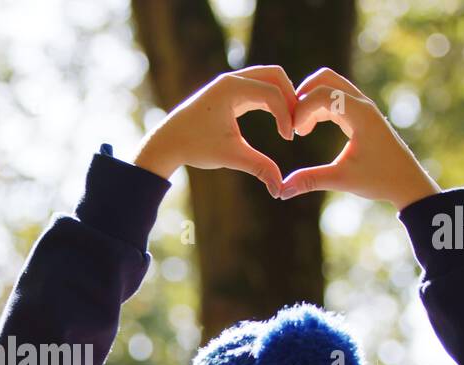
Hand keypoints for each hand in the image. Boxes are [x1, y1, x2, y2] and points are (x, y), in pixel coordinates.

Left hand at [132, 66, 296, 196]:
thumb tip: (280, 190)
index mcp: (231, 88)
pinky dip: (271, 99)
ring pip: (268, 78)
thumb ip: (259, 168)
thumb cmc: (195, 147)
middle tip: (296, 124)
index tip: (289, 139)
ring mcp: (230, 82)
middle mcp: (231, 79)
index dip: (286, 116)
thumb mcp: (230, 156)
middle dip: (290, 97)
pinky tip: (277, 120)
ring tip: (288, 124)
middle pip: (275, 76)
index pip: (272, 94)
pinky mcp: (229, 90)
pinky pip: (258, 87)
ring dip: (282, 97)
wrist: (167, 142)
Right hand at [277, 68, 439, 209]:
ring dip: (310, 101)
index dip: (301, 109)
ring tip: (300, 129)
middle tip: (292, 122)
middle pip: (325, 79)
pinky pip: (335, 99)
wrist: (407, 182)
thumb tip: (281, 191)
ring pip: (329, 86)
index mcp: (360, 114)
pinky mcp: (361, 114)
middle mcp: (362, 104)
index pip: (322, 94)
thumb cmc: (380, 179)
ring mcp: (362, 107)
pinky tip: (309, 129)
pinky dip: (318, 107)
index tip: (293, 133)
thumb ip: (310, 180)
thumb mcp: (342, 180)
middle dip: (302, 96)